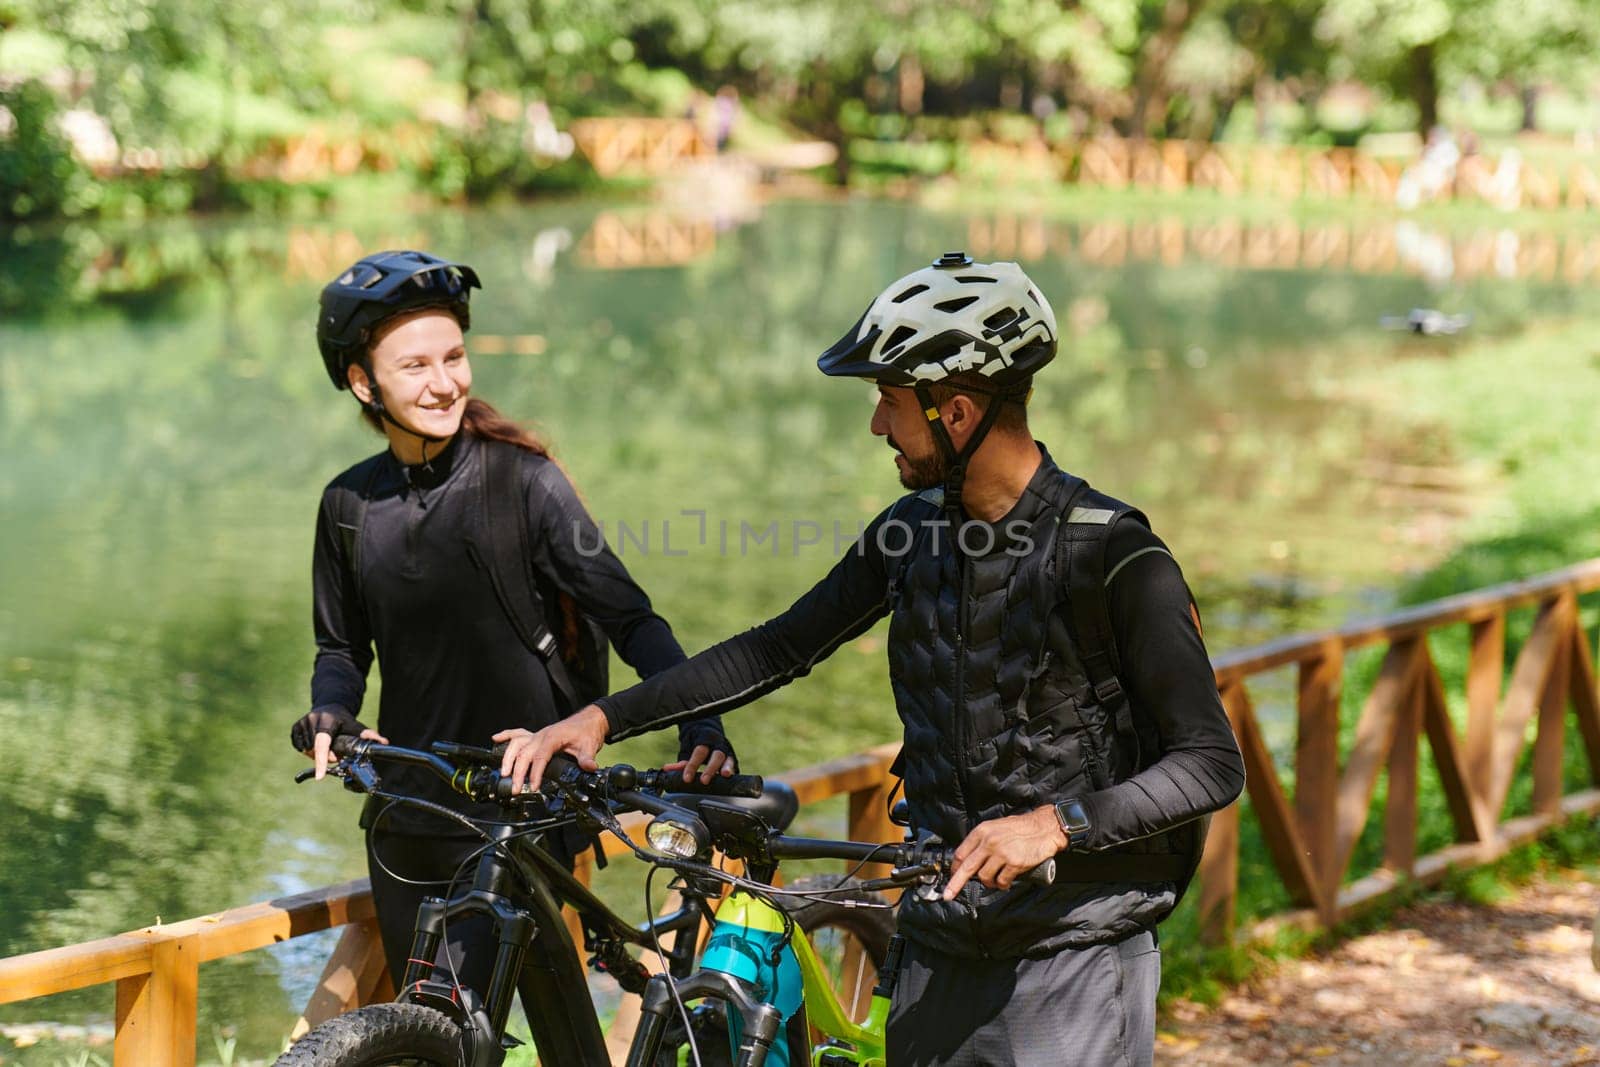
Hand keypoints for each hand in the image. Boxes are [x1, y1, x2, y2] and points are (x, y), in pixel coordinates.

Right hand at [290, 708, 386, 780]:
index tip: (320, 777)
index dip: (322, 760)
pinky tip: (316, 743)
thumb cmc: (344, 720)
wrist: (329, 707)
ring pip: (307, 750)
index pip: (323, 743)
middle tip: (335, 754)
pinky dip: (308, 749)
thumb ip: (368, 735)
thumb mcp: (356, 726)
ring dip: (317, 754)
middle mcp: (312, 719)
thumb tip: (384, 743)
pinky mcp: (295, 727)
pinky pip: (299, 746)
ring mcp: (301, 723)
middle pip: (315, 750)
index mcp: (327, 720)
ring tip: (327, 745)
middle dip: (325, 757)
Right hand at [493, 704, 609, 793]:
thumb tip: (590, 768)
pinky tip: (495, 739)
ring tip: (504, 774)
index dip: (536, 772)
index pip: (540, 756)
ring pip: (517, 744)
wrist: (590, 720)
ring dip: (508, 758)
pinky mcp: (537, 736)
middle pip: (524, 753)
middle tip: (516, 788)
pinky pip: (518, 734)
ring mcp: (537, 735)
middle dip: (518, 772)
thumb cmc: (587, 731)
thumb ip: (587, 758)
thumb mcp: (590, 746)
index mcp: (553, 737)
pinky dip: (506, 736)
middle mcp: (542, 735)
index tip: (534, 786)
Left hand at [663, 744, 736, 783]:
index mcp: (704, 741)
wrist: (711, 736)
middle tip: (704, 780)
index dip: (692, 766)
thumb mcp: (689, 751)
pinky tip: (730, 779)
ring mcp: (726, 752)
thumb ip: (680, 762)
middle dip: (710, 768)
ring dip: (727, 767)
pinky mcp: (732, 759)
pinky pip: (734, 765)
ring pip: (728, 759)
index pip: (698, 753)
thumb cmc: (699, 746)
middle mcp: (717, 746)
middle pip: (716, 756)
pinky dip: (732, 771)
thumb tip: (667, 769)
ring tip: (725, 775)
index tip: (686, 778)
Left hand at [942, 805, 1066, 899]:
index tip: (952, 876)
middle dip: (955, 884)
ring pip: (984, 877)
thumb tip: (970, 859)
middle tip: (948, 895)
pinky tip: (1006, 882)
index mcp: (982, 831)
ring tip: (996, 879)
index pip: (961, 853)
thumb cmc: (1021, 828)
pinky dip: (1002, 885)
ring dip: (989, 883)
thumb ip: (983, 841)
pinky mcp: (1014, 863)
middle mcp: (989, 842)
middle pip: (966, 867)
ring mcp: (1001, 853)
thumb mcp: (996, 827)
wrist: (1045, 827)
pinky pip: (1001, 881)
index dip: (955, 868)